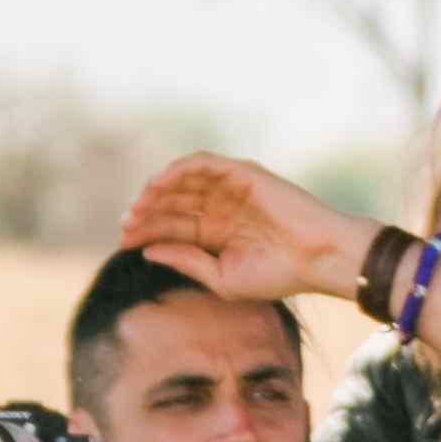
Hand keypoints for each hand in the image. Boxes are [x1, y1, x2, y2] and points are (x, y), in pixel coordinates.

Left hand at [121, 152, 362, 307]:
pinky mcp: (240, 173)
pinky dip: (177, 170)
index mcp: (216, 235)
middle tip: (125, 225)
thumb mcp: (222, 277)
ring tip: (138, 206)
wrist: (317, 258)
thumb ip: (186, 261)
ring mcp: (229, 189)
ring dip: (156, 191)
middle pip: (171, 203)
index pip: (172, 228)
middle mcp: (220, 208)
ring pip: (182, 182)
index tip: (123, 243)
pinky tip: (158, 186)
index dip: (145, 233)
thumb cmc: (278, 275)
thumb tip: (147, 251)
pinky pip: (201, 164)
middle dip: (145, 213)